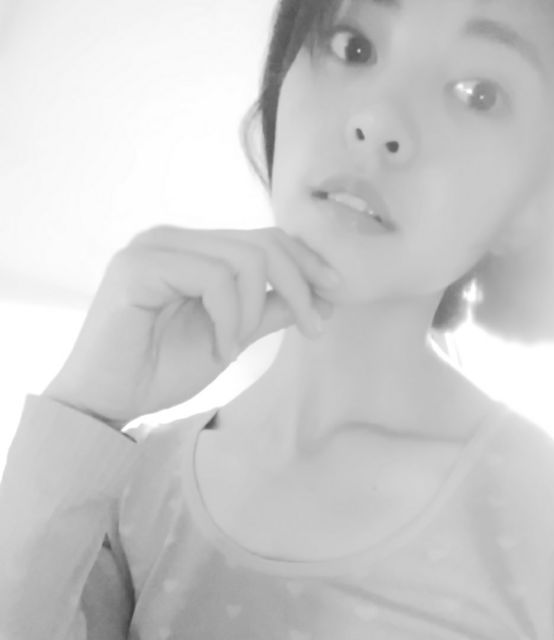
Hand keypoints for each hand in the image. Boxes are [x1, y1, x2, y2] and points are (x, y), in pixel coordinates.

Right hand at [43, 225, 338, 428]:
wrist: (106, 402)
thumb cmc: (163, 369)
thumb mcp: (233, 335)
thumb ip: (269, 309)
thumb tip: (318, 294)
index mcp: (195, 249)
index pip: (265, 238)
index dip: (307, 262)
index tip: (336, 293)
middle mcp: (175, 238)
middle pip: (263, 243)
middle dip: (300, 285)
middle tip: (315, 328)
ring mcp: (154, 247)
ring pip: (244, 260)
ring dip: (254, 312)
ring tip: (236, 346)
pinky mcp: (138, 266)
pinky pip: (213, 279)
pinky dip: (228, 318)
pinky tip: (220, 348)